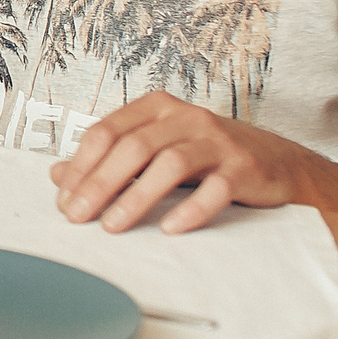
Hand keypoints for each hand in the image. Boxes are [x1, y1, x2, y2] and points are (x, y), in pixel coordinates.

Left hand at [49, 91, 306, 233]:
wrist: (280, 164)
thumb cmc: (208, 157)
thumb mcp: (156, 150)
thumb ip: (110, 160)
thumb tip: (57, 175)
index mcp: (157, 109)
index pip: (107, 132)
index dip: (81, 165)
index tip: (63, 198)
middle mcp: (186, 118)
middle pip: (133, 147)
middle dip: (99, 183)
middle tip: (77, 216)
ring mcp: (218, 141)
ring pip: (169, 164)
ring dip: (136, 197)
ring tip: (113, 225)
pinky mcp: (245, 168)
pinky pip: (216, 188)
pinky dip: (192, 209)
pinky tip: (171, 229)